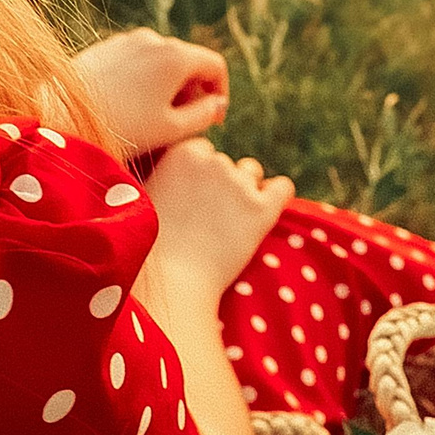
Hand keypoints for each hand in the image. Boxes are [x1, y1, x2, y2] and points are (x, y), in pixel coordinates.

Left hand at [73, 28, 229, 157]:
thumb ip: (204, 115)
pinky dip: (144, 78)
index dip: (220, 92)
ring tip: (154, 116)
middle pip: (188, 60)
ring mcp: (127, 40)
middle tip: (183, 123)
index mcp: (176, 56)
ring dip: (168, 84)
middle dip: (192, 90)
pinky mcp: (106, 46)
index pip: (215, 65)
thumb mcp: (171, 129)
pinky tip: (129, 106)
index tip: (212, 118)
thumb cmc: (122, 126)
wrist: (61, 115)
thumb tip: (218, 104)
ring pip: (162, 60)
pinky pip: (138, 60)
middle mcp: (154, 39)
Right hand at [140, 138, 292, 306]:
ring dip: (245, 190)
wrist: (174, 284)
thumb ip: (172, 172)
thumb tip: (193, 164)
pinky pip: (283, 187)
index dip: (199, 175)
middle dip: (221, 184)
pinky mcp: (263, 209)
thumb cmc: (155, 247)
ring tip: (227, 223)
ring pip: (252, 173)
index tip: (191, 199)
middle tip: (206, 218)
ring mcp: (240, 184)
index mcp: (184, 153)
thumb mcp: (151, 195)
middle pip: (227, 163)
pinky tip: (264, 212)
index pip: (203, 150)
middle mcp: (214, 161)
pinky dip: (278, 195)